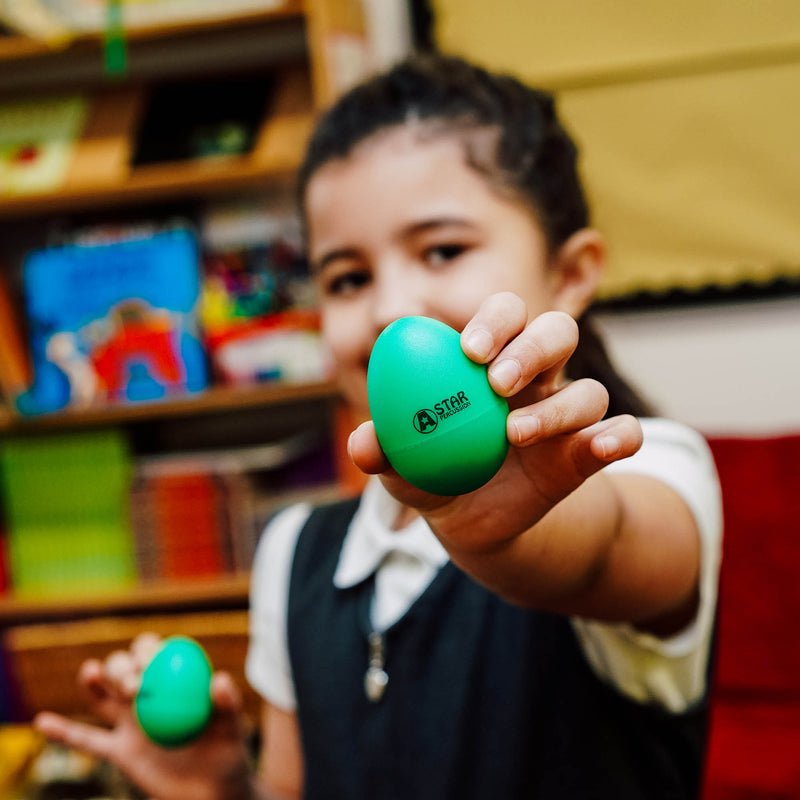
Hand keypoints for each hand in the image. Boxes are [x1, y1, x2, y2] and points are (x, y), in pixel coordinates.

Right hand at [33, 633, 253, 799]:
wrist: (212, 792)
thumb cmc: (227, 753)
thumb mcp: (232, 727)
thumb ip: (226, 704)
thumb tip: (220, 679)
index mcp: (174, 680)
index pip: (156, 653)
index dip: (148, 651)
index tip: (151, 662)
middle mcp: (149, 694)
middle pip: (124, 669)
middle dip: (122, 668)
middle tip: (133, 685)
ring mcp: (130, 721)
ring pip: (103, 697)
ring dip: (95, 682)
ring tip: (92, 672)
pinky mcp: (119, 749)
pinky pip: (87, 740)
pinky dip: (64, 731)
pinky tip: (43, 720)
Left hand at [349, 292, 642, 553]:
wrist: (469, 521)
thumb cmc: (433, 473)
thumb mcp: (400, 466)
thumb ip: (381, 451)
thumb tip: (363, 442)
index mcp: (489, 364)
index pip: (506, 315)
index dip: (494, 321)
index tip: (468, 350)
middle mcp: (534, 380)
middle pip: (555, 333)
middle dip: (530, 348)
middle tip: (495, 381)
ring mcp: (564, 417)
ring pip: (588, 390)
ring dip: (556, 408)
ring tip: (514, 433)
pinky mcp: (585, 454)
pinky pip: (621, 433)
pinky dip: (619, 436)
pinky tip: (602, 446)